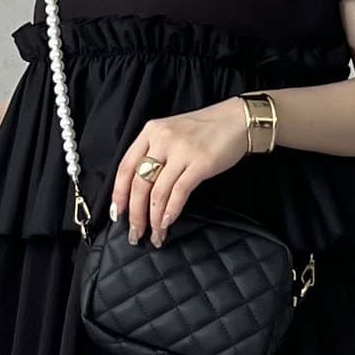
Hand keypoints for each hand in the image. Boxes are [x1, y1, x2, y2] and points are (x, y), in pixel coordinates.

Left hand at [108, 99, 249, 244]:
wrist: (237, 120)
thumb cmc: (205, 130)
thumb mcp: (172, 133)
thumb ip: (155, 154)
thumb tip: (141, 191)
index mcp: (150, 132)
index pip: (125, 166)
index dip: (118, 193)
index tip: (117, 214)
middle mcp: (162, 139)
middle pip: (139, 183)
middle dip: (135, 214)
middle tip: (135, 233)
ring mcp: (182, 151)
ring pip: (158, 192)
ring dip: (154, 218)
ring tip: (155, 234)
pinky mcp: (201, 163)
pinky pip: (179, 192)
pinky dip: (171, 211)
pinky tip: (168, 222)